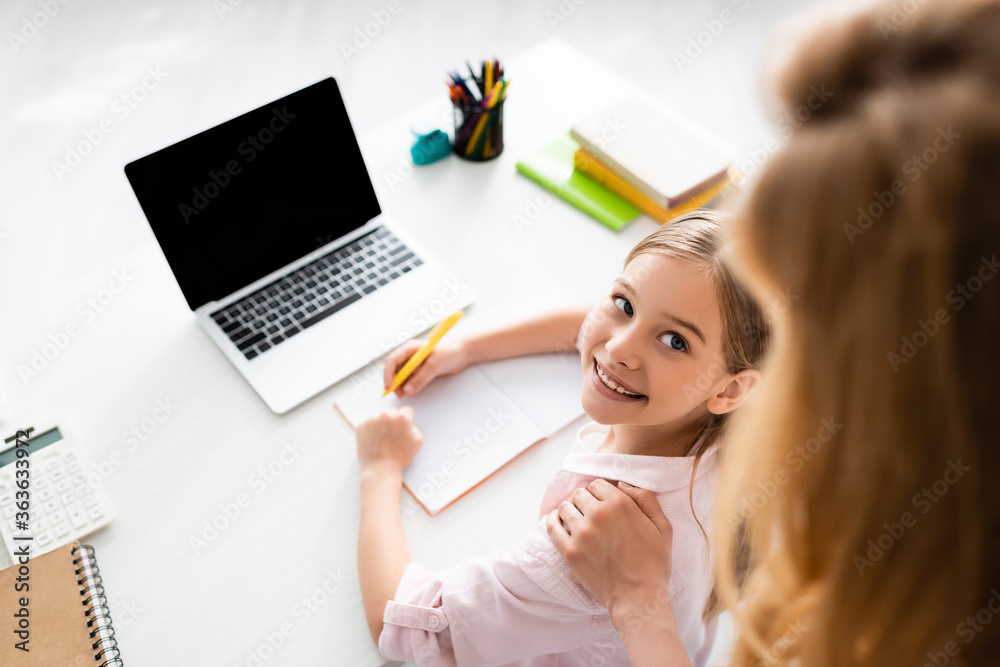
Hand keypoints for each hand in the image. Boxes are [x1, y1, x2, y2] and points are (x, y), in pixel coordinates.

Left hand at [356, 405, 422, 474]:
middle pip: (392, 412)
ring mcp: (372, 420)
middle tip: (393, 435)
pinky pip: (369, 424)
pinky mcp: (361, 426)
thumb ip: (413, 426)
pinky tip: (375, 441)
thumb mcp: (417, 441)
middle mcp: (386, 415)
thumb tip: (407, 422)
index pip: (406, 411)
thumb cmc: (400, 457)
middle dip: (393, 421)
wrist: (380, 470)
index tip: (403, 428)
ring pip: (379, 417)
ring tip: (383, 440)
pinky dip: (371, 430)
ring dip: (382, 425)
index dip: (406, 420)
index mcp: (401, 417)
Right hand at [383, 337, 471, 397]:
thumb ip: (421, 378)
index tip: (389, 386)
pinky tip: (409, 391)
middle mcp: (408, 355)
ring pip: (399, 375)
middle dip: (392, 381)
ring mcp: (413, 363)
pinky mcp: (418, 370)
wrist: (462, 353)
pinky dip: (406, 386)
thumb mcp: (435, 365)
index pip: (392, 360)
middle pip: (393, 368)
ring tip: (403, 394)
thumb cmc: (449, 353)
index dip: (388, 373)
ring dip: (399, 385)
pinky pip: (408, 379)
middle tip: (397, 394)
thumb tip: (407, 391)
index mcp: (409, 348)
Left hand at [546, 479, 674, 628]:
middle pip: (579, 494)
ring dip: (570, 510)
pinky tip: (558, 522)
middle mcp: (598, 515)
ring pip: (565, 507)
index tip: (602, 503)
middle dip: (585, 501)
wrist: (639, 598)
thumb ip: (645, 498)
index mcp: (620, 504)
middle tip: (591, 513)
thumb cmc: (654, 564)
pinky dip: (553, 521)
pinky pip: (552, 526)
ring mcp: (581, 534)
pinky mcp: (569, 552)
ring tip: (577, 520)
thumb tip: (622, 483)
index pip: (597, 484)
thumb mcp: (663, 526)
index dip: (600, 492)